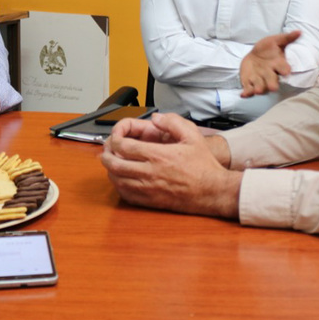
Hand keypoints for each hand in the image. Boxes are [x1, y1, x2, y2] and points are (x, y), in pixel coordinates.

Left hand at [100, 112, 241, 216]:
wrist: (212, 191)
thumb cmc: (204, 165)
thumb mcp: (192, 136)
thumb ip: (173, 122)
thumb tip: (155, 118)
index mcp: (158, 155)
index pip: (124, 146)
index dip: (114, 140)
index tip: (116, 137)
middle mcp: (149, 173)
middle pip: (114, 164)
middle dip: (106, 155)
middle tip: (107, 150)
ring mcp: (148, 189)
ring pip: (117, 181)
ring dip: (110, 171)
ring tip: (112, 163)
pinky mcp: (151, 201)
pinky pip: (126, 195)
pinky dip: (119, 186)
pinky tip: (122, 180)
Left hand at [240, 30, 300, 97]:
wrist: (255, 56)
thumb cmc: (268, 48)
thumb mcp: (276, 40)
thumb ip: (286, 38)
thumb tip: (299, 32)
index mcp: (277, 64)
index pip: (283, 69)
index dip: (285, 70)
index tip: (286, 71)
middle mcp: (270, 74)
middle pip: (272, 81)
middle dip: (272, 84)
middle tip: (273, 87)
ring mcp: (259, 80)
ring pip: (261, 87)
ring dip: (259, 89)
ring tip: (257, 90)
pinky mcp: (249, 83)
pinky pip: (248, 90)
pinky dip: (246, 93)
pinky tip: (243, 94)